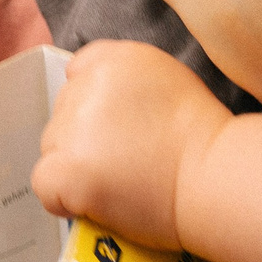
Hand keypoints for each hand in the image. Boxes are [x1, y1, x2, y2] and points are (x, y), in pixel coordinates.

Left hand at [33, 41, 230, 252]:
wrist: (217, 179)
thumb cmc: (205, 140)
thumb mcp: (168, 82)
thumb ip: (127, 84)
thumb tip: (101, 106)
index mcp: (114, 59)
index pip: (78, 73)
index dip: (95, 106)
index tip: (120, 129)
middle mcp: (88, 85)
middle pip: (63, 113)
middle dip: (85, 138)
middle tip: (127, 162)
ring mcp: (74, 127)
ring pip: (53, 147)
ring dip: (76, 167)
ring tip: (119, 184)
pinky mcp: (68, 170)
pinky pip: (44, 184)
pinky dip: (63, 198)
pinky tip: (94, 203)